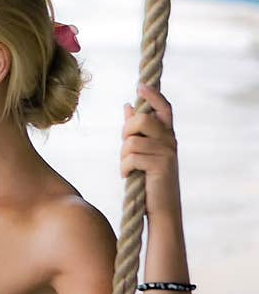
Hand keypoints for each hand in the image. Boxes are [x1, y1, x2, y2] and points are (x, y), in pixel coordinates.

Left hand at [121, 83, 182, 219]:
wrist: (161, 208)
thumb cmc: (149, 179)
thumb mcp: (142, 151)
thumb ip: (136, 130)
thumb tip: (128, 105)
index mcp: (167, 135)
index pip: (164, 108)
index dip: (153, 96)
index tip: (140, 86)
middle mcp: (170, 140)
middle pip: (141, 119)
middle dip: (125, 132)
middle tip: (124, 148)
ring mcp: (167, 152)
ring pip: (131, 141)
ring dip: (123, 156)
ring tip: (128, 168)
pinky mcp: (160, 165)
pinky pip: (131, 158)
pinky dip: (124, 168)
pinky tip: (128, 176)